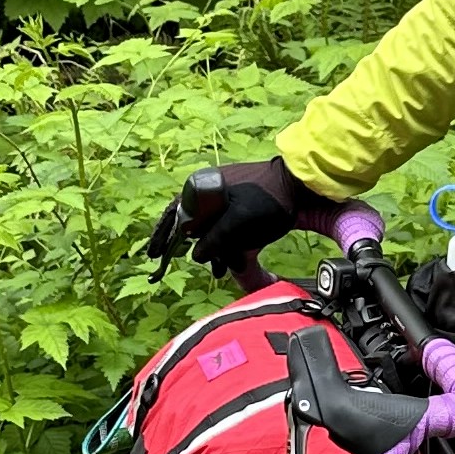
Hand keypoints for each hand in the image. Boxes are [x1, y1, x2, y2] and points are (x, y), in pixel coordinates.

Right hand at [145, 156, 339, 277]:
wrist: (300, 183)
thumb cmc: (269, 198)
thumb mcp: (240, 221)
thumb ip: (216, 238)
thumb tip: (195, 256)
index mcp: (204, 187)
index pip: (174, 213)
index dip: (163, 235)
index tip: (154, 255)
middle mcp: (209, 190)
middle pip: (189, 222)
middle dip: (188, 247)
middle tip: (170, 264)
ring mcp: (225, 197)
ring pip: (209, 227)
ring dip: (211, 249)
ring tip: (217, 270)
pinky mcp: (239, 205)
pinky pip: (224, 225)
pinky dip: (225, 242)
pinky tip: (230, 260)